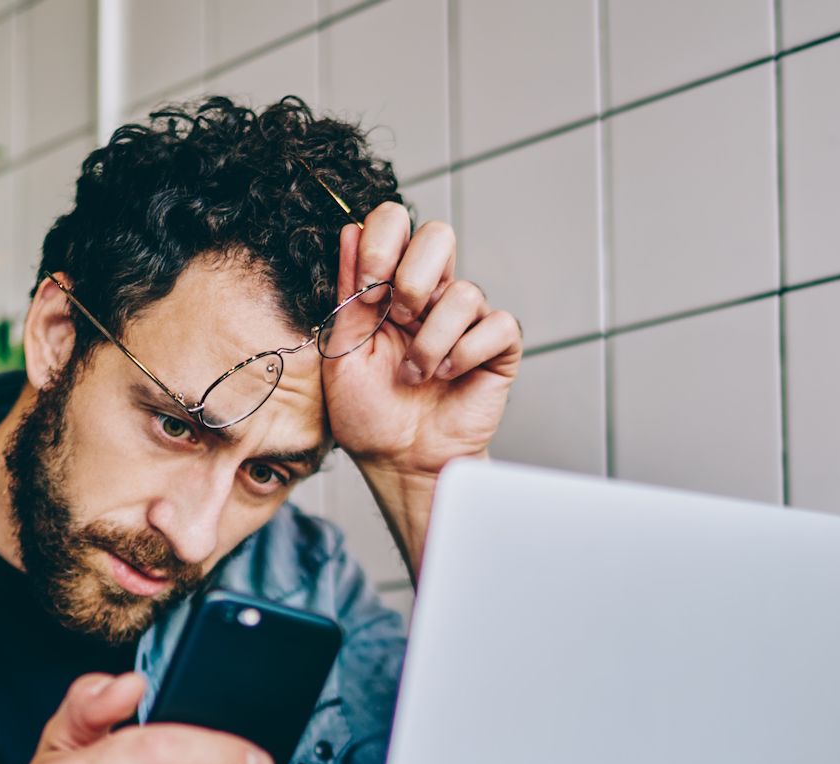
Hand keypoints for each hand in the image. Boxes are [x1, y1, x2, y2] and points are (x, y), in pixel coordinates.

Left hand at [318, 202, 521, 479]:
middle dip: (413, 276)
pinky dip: (466, 353)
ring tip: (416, 374)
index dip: (382, 241)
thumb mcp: (342, 351)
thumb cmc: (369, 414)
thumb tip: (349, 229)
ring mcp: (466, 321)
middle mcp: (431, 296)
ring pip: (464, 292)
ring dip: (431, 340)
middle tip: (397, 318)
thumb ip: (347, 292)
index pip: (396, 225)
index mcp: (391, 289)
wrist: (399, 461)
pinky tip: (448, 376)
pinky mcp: (497, 348)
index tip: (366, 287)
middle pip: (439, 234)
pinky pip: (496, 325)